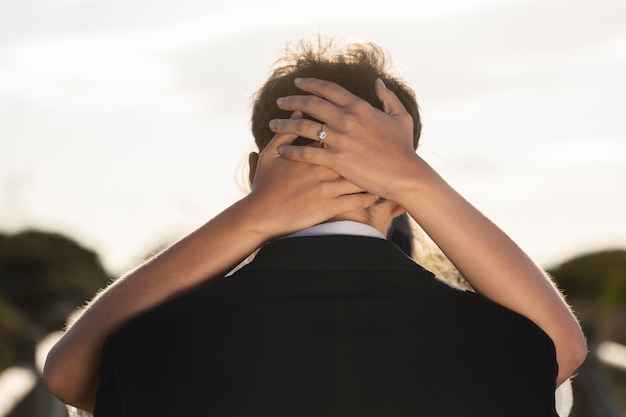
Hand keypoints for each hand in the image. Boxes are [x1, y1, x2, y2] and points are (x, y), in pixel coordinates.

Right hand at [247, 110, 378, 237]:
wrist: (262, 214)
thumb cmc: (266, 185)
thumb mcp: (271, 154)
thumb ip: (286, 132)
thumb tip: (296, 112)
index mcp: (312, 151)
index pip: (338, 135)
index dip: (353, 132)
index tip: (365, 131)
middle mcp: (324, 166)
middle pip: (354, 152)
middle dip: (370, 150)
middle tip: (384, 148)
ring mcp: (329, 186)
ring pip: (361, 176)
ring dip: (375, 175)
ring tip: (387, 172)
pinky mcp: (332, 205)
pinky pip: (358, 200)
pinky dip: (371, 196)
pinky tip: (379, 195)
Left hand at [269, 78, 419, 202]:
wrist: (405, 174)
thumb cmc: (404, 148)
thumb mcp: (400, 117)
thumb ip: (387, 97)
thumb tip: (377, 81)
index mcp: (359, 106)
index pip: (328, 89)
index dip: (310, 83)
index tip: (297, 82)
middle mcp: (346, 119)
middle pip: (310, 103)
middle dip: (291, 101)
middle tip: (279, 102)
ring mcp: (340, 139)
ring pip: (304, 126)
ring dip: (285, 124)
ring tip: (272, 124)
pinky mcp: (336, 159)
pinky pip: (307, 152)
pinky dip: (291, 149)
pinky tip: (282, 149)